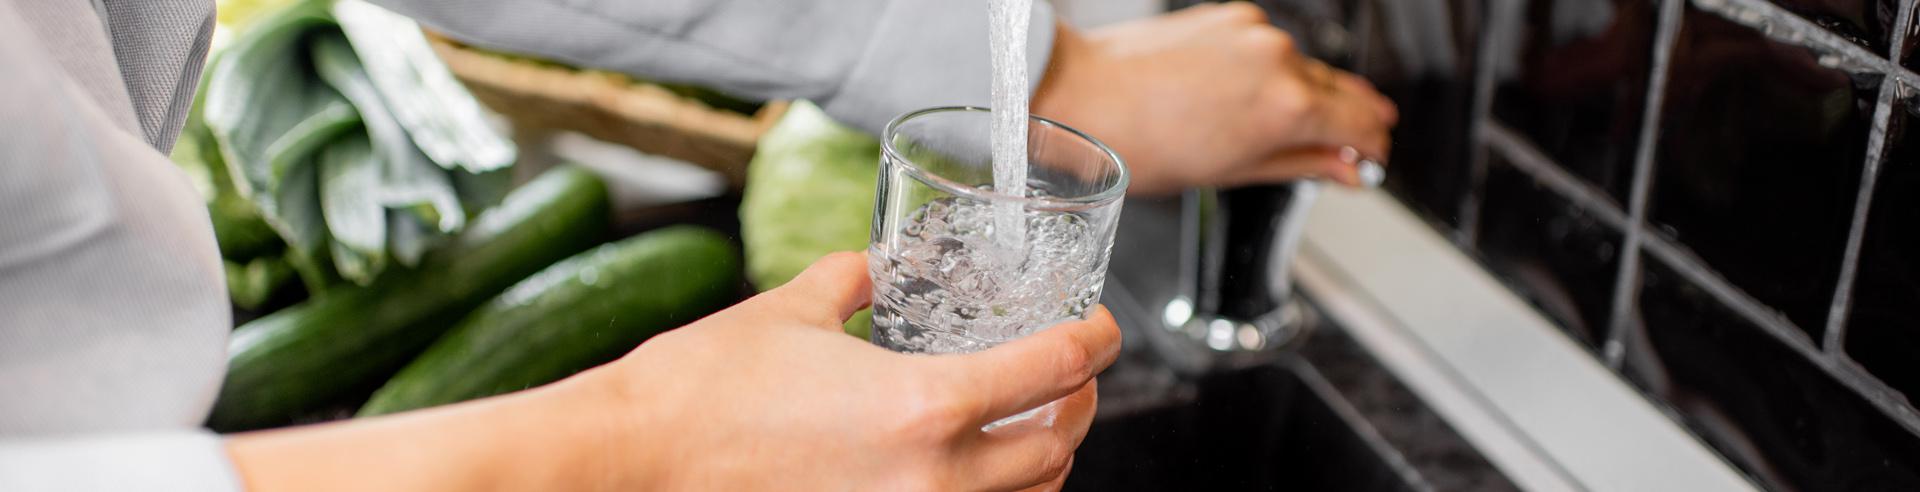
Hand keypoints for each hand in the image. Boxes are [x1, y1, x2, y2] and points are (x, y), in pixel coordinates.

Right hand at [227, 252, 1121, 491]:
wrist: (639, 458)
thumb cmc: (706, 385)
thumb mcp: (794, 309)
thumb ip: (854, 279)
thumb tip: (876, 266)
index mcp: (925, 405)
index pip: (1055, 371)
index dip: (1095, 340)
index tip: (1099, 324)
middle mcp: (932, 476)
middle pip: (1057, 445)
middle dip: (1079, 403)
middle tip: (1070, 371)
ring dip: (1045, 460)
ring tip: (1033, 424)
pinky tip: (973, 471)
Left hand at [1033, 2, 1397, 194]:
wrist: (1082, 96)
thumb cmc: (1141, 143)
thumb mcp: (1231, 173)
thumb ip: (1300, 165)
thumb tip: (1344, 169)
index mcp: (1287, 106)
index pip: (1361, 124)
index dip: (1373, 146)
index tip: (1371, 158)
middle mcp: (1279, 59)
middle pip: (1340, 92)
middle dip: (1350, 120)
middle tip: (1351, 146)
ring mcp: (1254, 31)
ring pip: (1304, 67)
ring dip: (1309, 94)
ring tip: (1294, 127)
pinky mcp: (1229, 15)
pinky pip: (1268, 46)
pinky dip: (1272, 70)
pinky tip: (1254, 95)